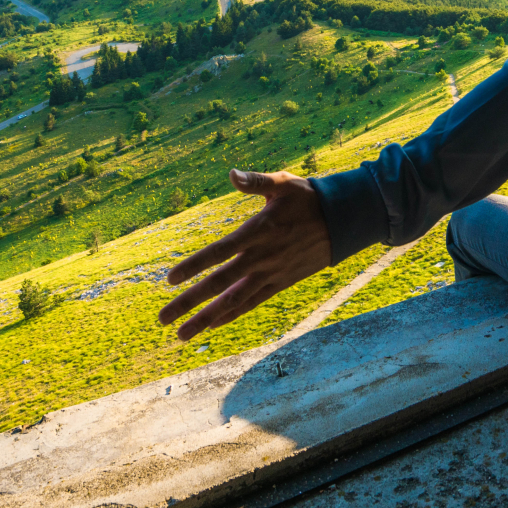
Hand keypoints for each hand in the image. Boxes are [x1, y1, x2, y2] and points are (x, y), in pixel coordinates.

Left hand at [157, 169, 331, 341]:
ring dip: (206, 318)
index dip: (194, 266)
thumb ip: (254, 182)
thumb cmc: (309, 198)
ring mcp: (271, 274)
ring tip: (182, 333)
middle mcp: (261, 257)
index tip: (170, 280)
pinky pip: (252, 302)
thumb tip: (230, 173)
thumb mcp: (282, 183)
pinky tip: (213, 324)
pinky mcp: (281, 283)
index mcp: (258, 231)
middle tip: (163, 318)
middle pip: (219, 284)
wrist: (343, 221)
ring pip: (233, 301)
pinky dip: (232, 314)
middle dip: (189, 302)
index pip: (219, 252)